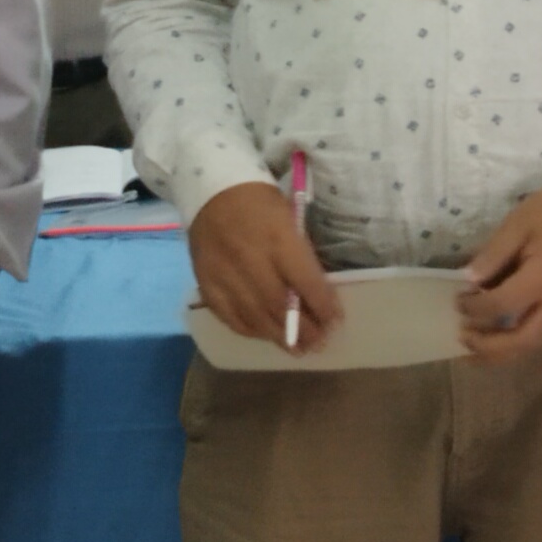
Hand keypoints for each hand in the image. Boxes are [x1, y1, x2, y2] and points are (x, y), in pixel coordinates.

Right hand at [190, 181, 343, 351]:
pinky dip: (250, 330)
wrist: (210, 190)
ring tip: (297, 350)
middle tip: (319, 344)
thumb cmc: (259, 202)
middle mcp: (250, 260)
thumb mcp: (289, 218)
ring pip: (254, 316)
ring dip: (279, 337)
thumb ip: (300, 256)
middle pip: (280, 306)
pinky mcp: (205, 283)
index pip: (305, 281)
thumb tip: (315, 294)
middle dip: (303, 330)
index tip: (336, 322)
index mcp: (277, 238)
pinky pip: (228, 316)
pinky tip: (265, 335)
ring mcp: (224, 274)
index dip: (323, 306)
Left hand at [458, 183, 541, 361]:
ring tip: (473, 350)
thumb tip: (469, 281)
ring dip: (502, 352)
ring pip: (533, 344)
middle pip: (522, 341)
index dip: (475, 307)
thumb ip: (493, 255)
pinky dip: (516, 344)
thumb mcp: (518, 224)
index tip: (457, 299)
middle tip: (462, 338)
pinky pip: (541, 336)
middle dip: (489, 347)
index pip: (502, 304)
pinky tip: (497, 339)